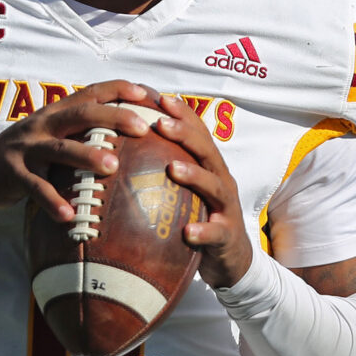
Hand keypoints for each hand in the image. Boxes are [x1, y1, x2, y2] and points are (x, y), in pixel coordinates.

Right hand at [0, 79, 158, 221]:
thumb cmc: (27, 154)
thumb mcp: (51, 135)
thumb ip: (79, 133)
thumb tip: (125, 141)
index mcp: (55, 113)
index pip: (90, 93)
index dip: (118, 89)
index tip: (146, 94)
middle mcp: (43, 125)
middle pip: (81, 114)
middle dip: (113, 117)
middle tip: (142, 127)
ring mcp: (27, 148)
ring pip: (60, 148)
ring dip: (87, 156)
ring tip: (114, 166)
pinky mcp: (13, 173)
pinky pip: (35, 188)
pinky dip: (52, 201)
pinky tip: (69, 215)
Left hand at [152, 92, 251, 287]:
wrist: (231, 258)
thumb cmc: (201, 216)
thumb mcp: (186, 190)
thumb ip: (165, 169)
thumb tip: (124, 151)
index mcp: (209, 167)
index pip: (198, 133)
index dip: (183, 114)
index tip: (160, 98)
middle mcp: (220, 180)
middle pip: (206, 151)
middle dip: (185, 135)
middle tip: (161, 124)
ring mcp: (226, 207)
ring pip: (214, 186)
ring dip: (194, 175)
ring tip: (172, 169)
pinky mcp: (227, 236)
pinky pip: (216, 233)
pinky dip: (203, 231)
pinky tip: (188, 231)